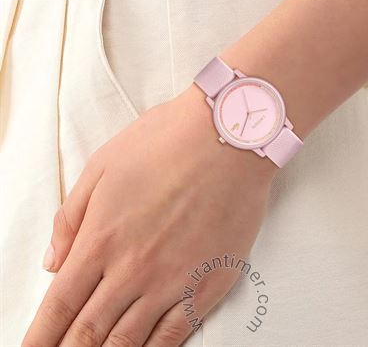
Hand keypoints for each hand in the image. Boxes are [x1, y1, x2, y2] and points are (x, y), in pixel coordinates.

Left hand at [23, 85, 276, 346]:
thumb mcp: (102, 166)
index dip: (40, 338)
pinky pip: (175, 334)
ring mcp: (173, 281)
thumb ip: (71, 218)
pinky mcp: (209, 283)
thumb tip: (52, 263)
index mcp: (101, 239)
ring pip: (129, 341)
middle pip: (89, 332)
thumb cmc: (165, 143)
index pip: (59, 306)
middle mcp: (133, 270)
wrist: (227, 139)